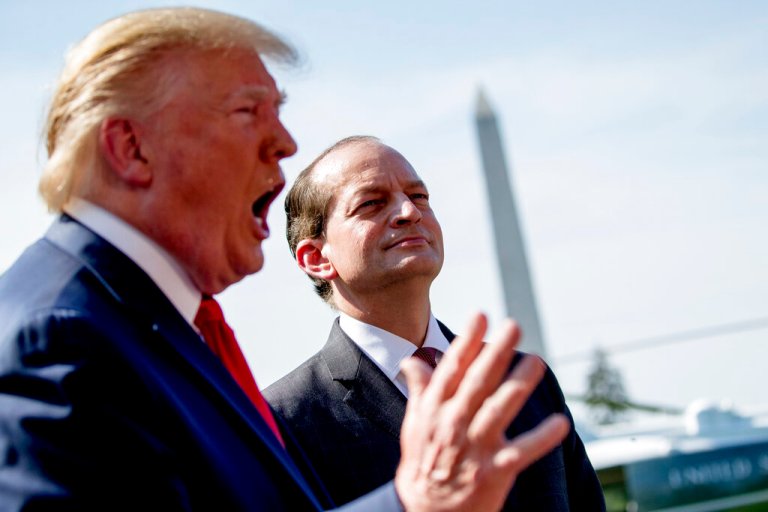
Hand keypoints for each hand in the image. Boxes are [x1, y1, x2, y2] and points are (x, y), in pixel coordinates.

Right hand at [394, 313, 569, 511]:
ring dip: (518, 385)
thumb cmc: (423, 462)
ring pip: (499, 411)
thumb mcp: (414, 423)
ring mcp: (475, 449)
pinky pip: (522, 452)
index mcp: (435, 410)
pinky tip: (560, 423)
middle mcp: (453, 425)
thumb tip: (414, 360)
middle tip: (513, 327)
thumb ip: (420, 390)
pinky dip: (541, 438)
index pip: (452, 369)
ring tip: (537, 362)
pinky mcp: (494, 472)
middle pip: (477, 383)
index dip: (467, 342)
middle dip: (495, 353)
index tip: (481, 316)